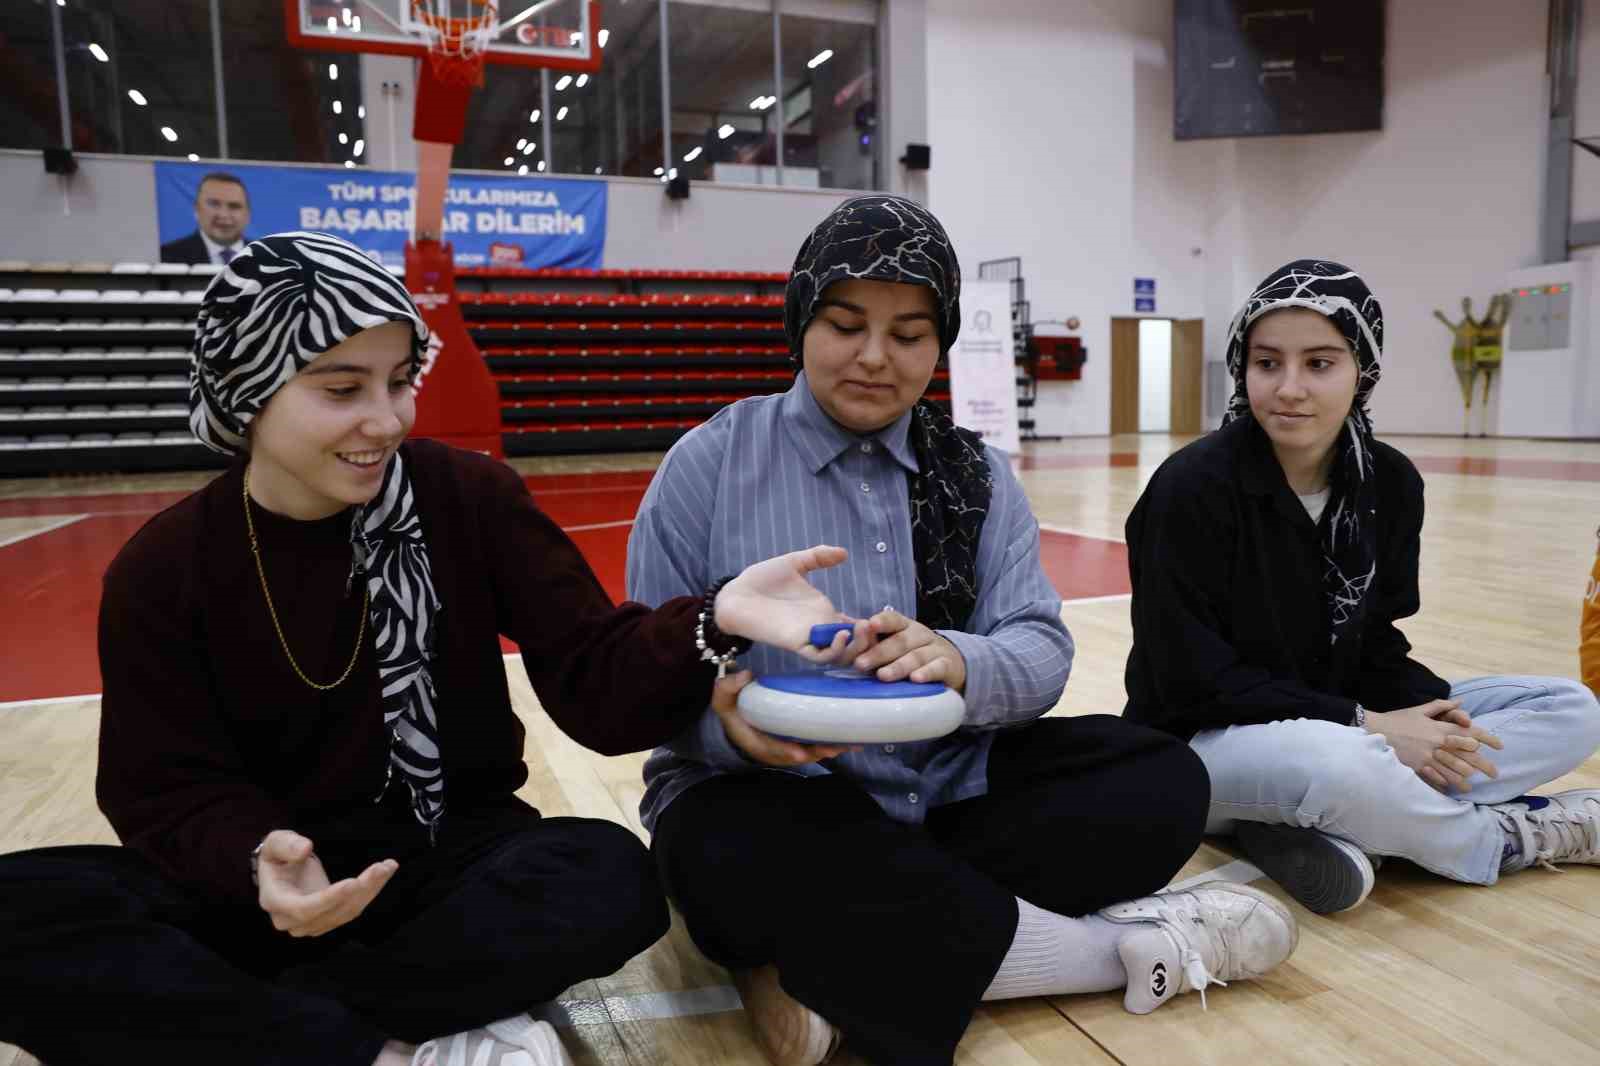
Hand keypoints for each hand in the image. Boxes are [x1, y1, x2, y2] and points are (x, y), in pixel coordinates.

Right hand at [256, 830, 396, 937]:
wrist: (282, 872)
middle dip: (359, 891)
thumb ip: (287, 844)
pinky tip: (384, 873)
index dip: (329, 899)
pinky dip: (370, 892)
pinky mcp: (328, 921)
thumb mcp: (275, 843)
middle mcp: (292, 920)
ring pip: (346, 912)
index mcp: (275, 901)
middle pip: (331, 912)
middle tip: (380, 868)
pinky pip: (351, 910)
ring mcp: (311, 924)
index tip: (353, 882)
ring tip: (387, 867)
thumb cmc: (278, 856)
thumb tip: (305, 848)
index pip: (304, 908)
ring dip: (370, 891)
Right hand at [710, 669, 857, 767]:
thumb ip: (729, 687)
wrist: (737, 714)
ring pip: (811, 751)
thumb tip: (745, 675)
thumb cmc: (732, 707)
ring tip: (850, 743)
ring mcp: (787, 746)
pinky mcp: (797, 740)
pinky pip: (815, 744)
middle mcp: (774, 748)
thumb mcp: (723, 698)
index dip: (785, 752)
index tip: (799, 754)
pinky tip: (849, 737)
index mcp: (755, 740)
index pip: (771, 748)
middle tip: (835, 748)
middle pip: (798, 755)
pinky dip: (831, 742)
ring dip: (830, 749)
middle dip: (817, 752)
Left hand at [714, 546, 870, 663]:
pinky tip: (840, 633)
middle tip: (872, 626)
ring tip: (861, 629)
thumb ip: (818, 557)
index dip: (870, 626)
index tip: (883, 619)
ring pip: (840, 655)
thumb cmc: (761, 579)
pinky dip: (833, 650)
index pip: (854, 626)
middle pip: (853, 645)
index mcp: (823, 611)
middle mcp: (819, 627)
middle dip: (867, 640)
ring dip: (855, 646)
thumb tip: (844, 553)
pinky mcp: (795, 643)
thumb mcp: (795, 563)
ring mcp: (809, 637)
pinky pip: (819, 656)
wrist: (735, 594)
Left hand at [849, 608, 966, 692]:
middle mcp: (920, 634)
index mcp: (904, 626)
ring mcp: (935, 649)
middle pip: (900, 641)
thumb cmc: (912, 654)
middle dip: (879, 652)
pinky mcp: (947, 666)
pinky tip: (915, 679)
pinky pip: (937, 668)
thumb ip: (873, 643)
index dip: (881, 622)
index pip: (892, 619)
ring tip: (882, 676)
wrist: (951, 664)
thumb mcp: (895, 644)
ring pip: (916, 656)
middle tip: (860, 664)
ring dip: (898, 666)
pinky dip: (927, 673)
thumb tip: (843, 641)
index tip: (868, 625)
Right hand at [1365, 700, 1502, 791]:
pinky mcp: (1416, 765)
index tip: (1500, 746)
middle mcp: (1437, 741)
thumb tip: (1460, 702)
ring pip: (1453, 769)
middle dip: (1483, 765)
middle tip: (1495, 774)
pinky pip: (1435, 775)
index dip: (1487, 738)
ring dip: (1465, 779)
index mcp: (1439, 727)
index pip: (1469, 731)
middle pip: (1466, 754)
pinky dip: (1444, 782)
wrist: (1374, 729)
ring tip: (1472, 787)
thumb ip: (1441, 706)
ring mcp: (1427, 754)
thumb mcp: (1419, 710)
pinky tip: (1451, 788)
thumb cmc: (1397, 720)